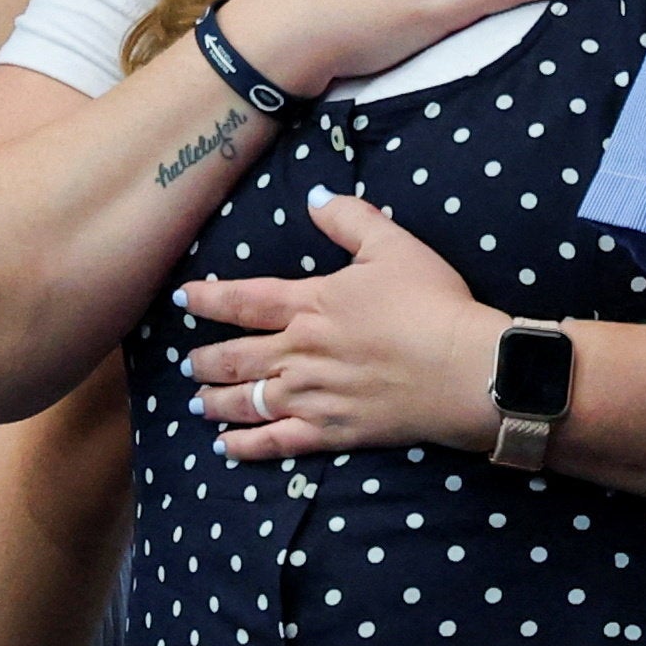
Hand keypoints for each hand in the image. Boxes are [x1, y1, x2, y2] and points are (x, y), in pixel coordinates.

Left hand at [181, 191, 497, 460]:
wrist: (463, 369)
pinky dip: (246, 446)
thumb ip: (349, 219)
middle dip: (205, 361)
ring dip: (217, 402)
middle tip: (186, 364)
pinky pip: (276, 441)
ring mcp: (312, 395)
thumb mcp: (392, 246)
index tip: (182, 299)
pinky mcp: (331, 432)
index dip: (208, 299)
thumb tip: (315, 198)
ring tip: (197, 403)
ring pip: (248, 400)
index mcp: (311, 305)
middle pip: (237, 357)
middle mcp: (300, 352)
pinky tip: (226, 447)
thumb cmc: (431, 303)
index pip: (244, 300)